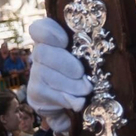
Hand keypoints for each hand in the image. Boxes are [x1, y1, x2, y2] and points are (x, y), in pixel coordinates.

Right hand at [28, 18, 89, 135]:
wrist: (70, 106)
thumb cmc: (87, 75)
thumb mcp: (91, 60)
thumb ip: (91, 52)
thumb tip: (100, 49)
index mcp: (53, 41)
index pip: (39, 28)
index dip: (50, 32)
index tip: (65, 41)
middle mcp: (40, 55)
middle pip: (42, 52)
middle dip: (66, 65)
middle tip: (82, 75)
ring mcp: (35, 74)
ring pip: (44, 74)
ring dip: (69, 85)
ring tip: (86, 90)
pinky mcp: (35, 94)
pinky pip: (46, 93)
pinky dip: (64, 99)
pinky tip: (77, 103)